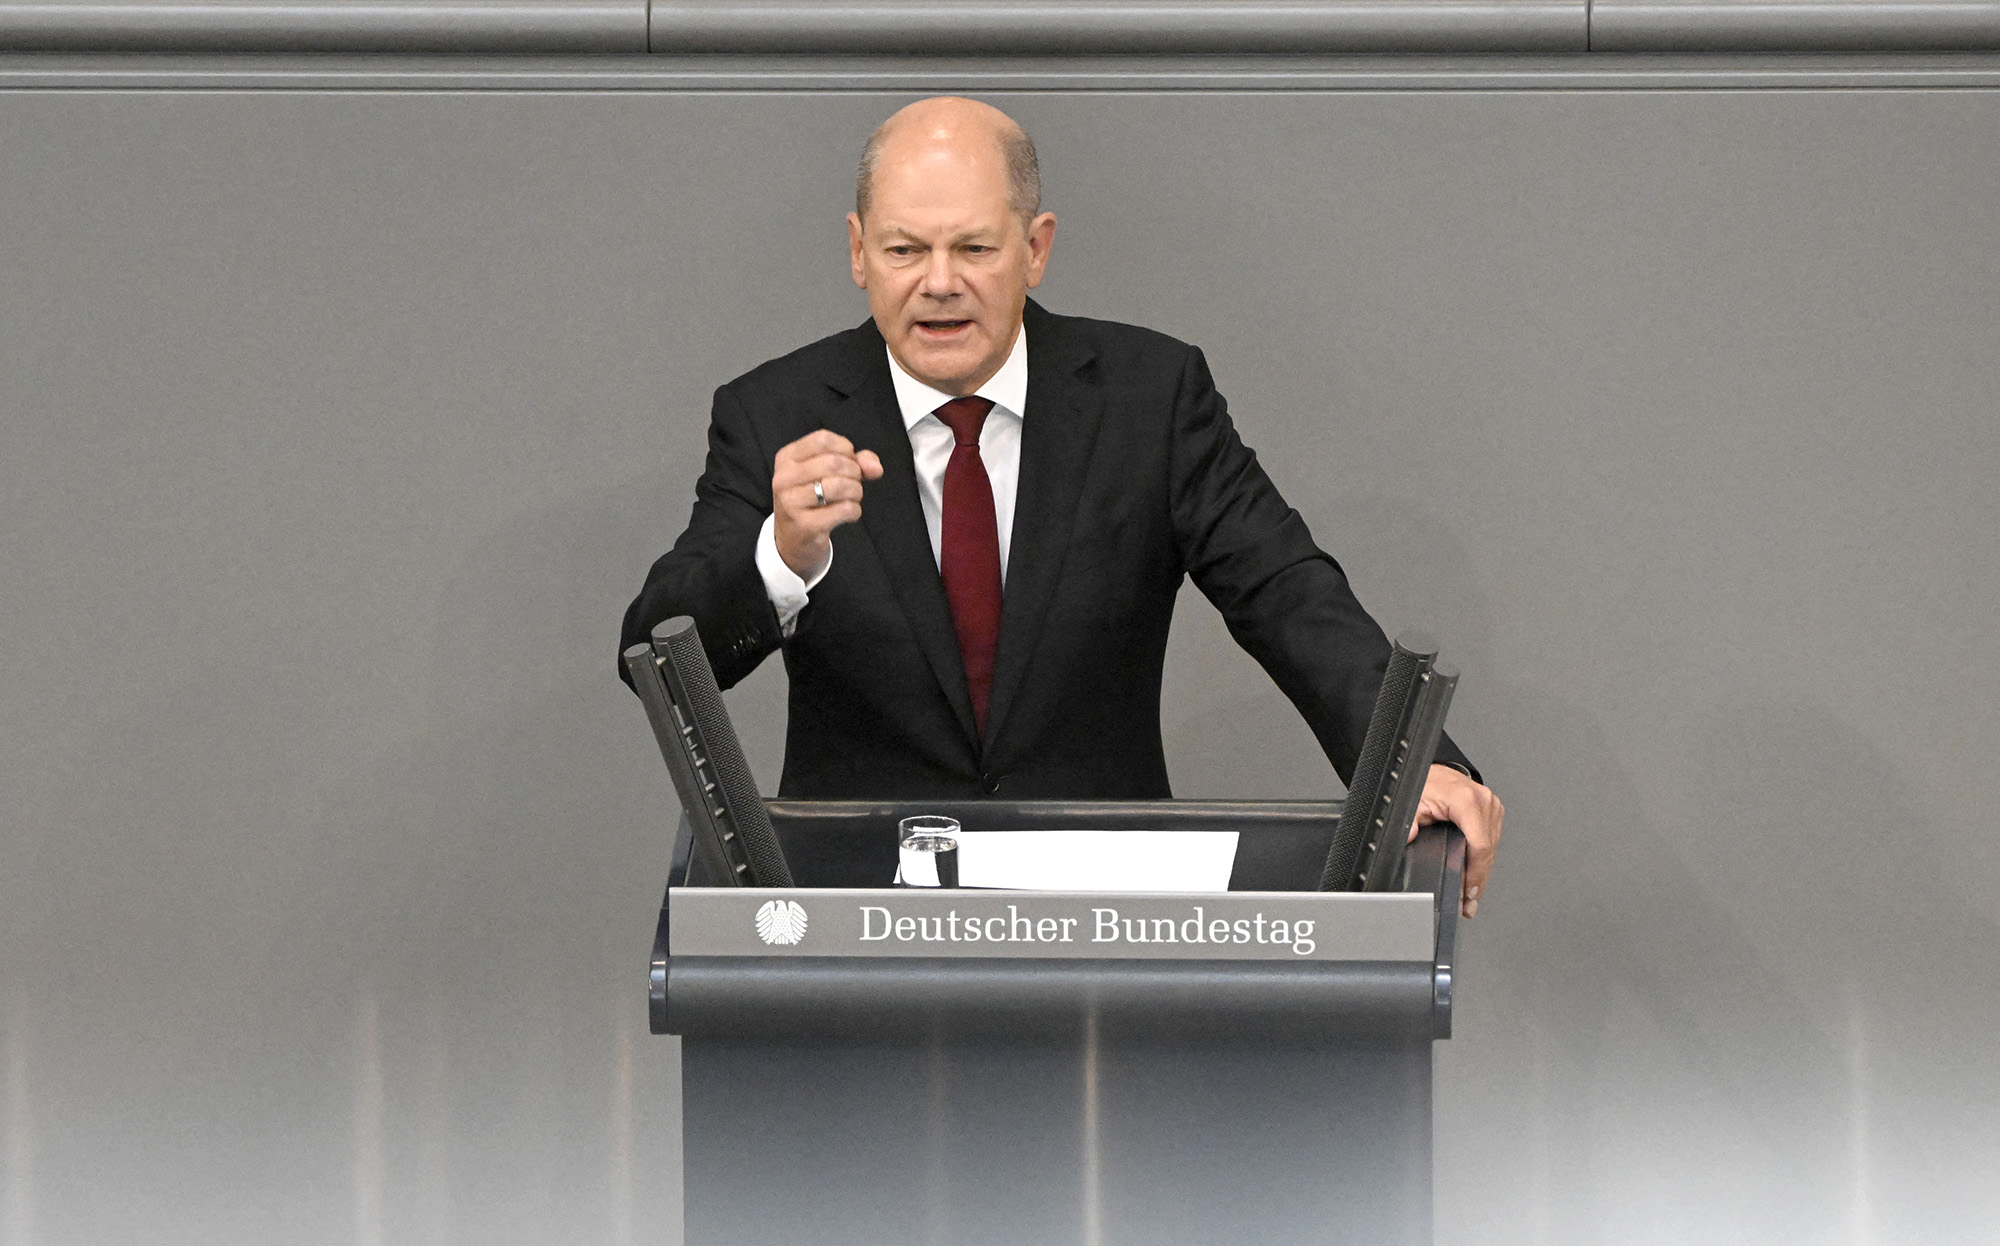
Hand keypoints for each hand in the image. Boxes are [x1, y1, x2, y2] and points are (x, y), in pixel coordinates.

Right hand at [771, 429, 883, 577]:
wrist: (792, 541)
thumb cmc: (813, 501)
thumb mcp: (827, 474)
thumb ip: (856, 462)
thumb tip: (875, 467)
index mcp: (786, 458)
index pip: (823, 439)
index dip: (846, 449)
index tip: (848, 462)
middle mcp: (784, 478)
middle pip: (835, 462)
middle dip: (855, 473)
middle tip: (852, 485)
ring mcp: (791, 502)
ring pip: (841, 485)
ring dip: (856, 492)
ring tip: (852, 499)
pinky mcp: (805, 525)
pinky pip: (845, 509)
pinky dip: (854, 511)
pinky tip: (847, 514)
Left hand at [1412, 764, 1503, 918]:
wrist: (1434, 770)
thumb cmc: (1425, 783)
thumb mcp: (1412, 803)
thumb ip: (1409, 822)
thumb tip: (1408, 838)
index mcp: (1467, 800)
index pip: (1480, 844)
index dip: (1476, 873)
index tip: (1470, 892)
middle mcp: (1484, 801)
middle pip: (1488, 850)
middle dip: (1479, 879)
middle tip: (1470, 902)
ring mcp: (1492, 806)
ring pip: (1492, 847)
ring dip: (1483, 870)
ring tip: (1473, 893)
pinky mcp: (1493, 810)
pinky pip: (1491, 839)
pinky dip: (1484, 857)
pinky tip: (1477, 872)